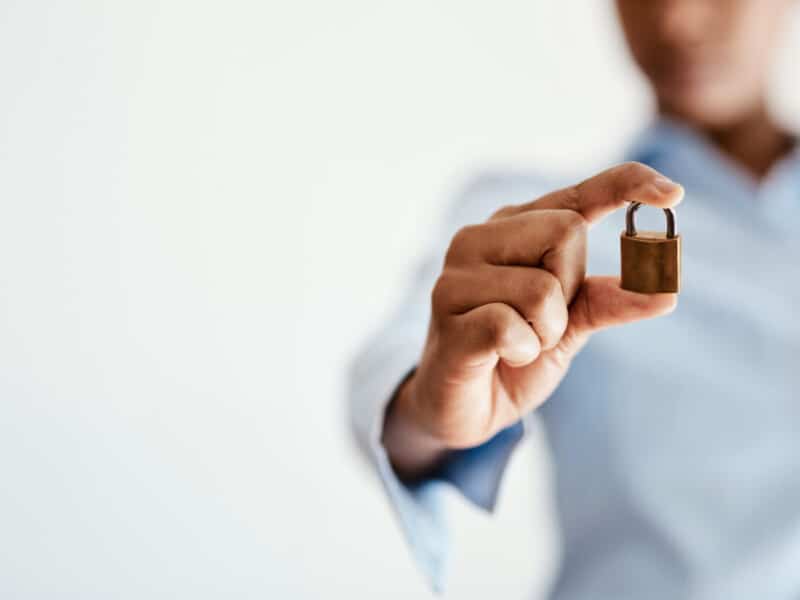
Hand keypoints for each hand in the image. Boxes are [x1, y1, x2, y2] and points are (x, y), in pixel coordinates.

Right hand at [383, 162, 683, 478]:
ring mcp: (456, 276)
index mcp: (511, 229)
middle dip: (571, 287)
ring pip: (543, 287)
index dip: (626, 184)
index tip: (673, 194)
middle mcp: (478, 239)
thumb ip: (608, 301)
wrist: (462, 408)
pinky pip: (512, 326)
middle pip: (567, 231)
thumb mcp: (569, 326)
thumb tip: (666, 291)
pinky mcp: (447, 317)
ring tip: (517, 345)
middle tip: (542, 322)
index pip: (576, 194)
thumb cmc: (512, 355)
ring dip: (546, 331)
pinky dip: (523, 351)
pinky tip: (501, 357)